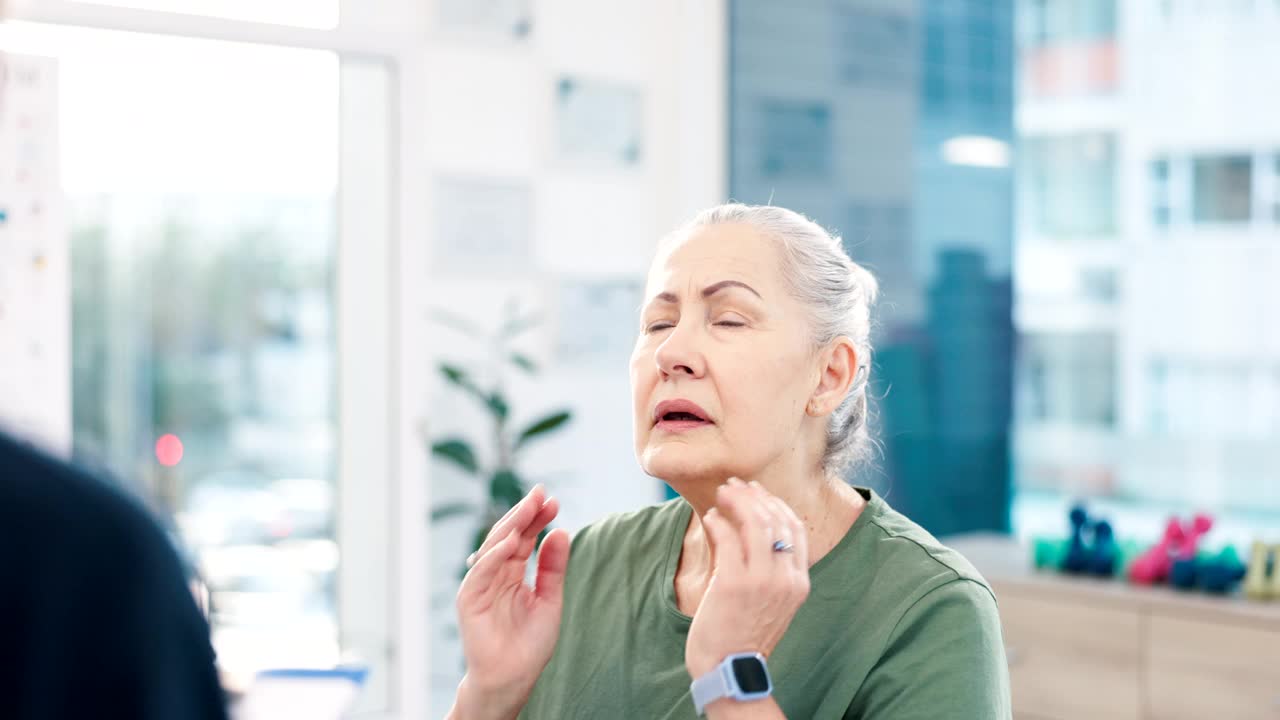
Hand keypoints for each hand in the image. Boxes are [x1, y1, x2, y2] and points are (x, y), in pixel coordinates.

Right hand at [451, 485, 570, 718]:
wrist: (513, 678)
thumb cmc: (529, 644)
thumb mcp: (550, 599)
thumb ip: (553, 567)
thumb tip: (562, 531)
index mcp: (513, 572)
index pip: (525, 538)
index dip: (537, 519)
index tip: (553, 501)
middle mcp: (495, 573)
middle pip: (508, 535)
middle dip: (524, 514)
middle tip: (541, 494)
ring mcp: (480, 584)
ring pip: (493, 546)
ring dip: (512, 526)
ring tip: (530, 508)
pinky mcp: (469, 598)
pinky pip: (481, 571)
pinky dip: (494, 555)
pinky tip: (512, 540)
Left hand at [685, 478, 809, 679]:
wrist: (728, 667)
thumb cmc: (744, 633)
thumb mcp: (773, 601)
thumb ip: (773, 569)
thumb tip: (755, 527)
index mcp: (799, 582)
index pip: (795, 529)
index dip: (775, 504)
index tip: (757, 492)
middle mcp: (785, 579)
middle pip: (775, 520)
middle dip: (753, 496)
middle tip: (734, 486)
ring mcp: (761, 581)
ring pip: (754, 523)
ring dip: (736, 501)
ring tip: (721, 494)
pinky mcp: (733, 583)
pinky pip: (727, 537)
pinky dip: (718, 521)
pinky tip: (710, 518)